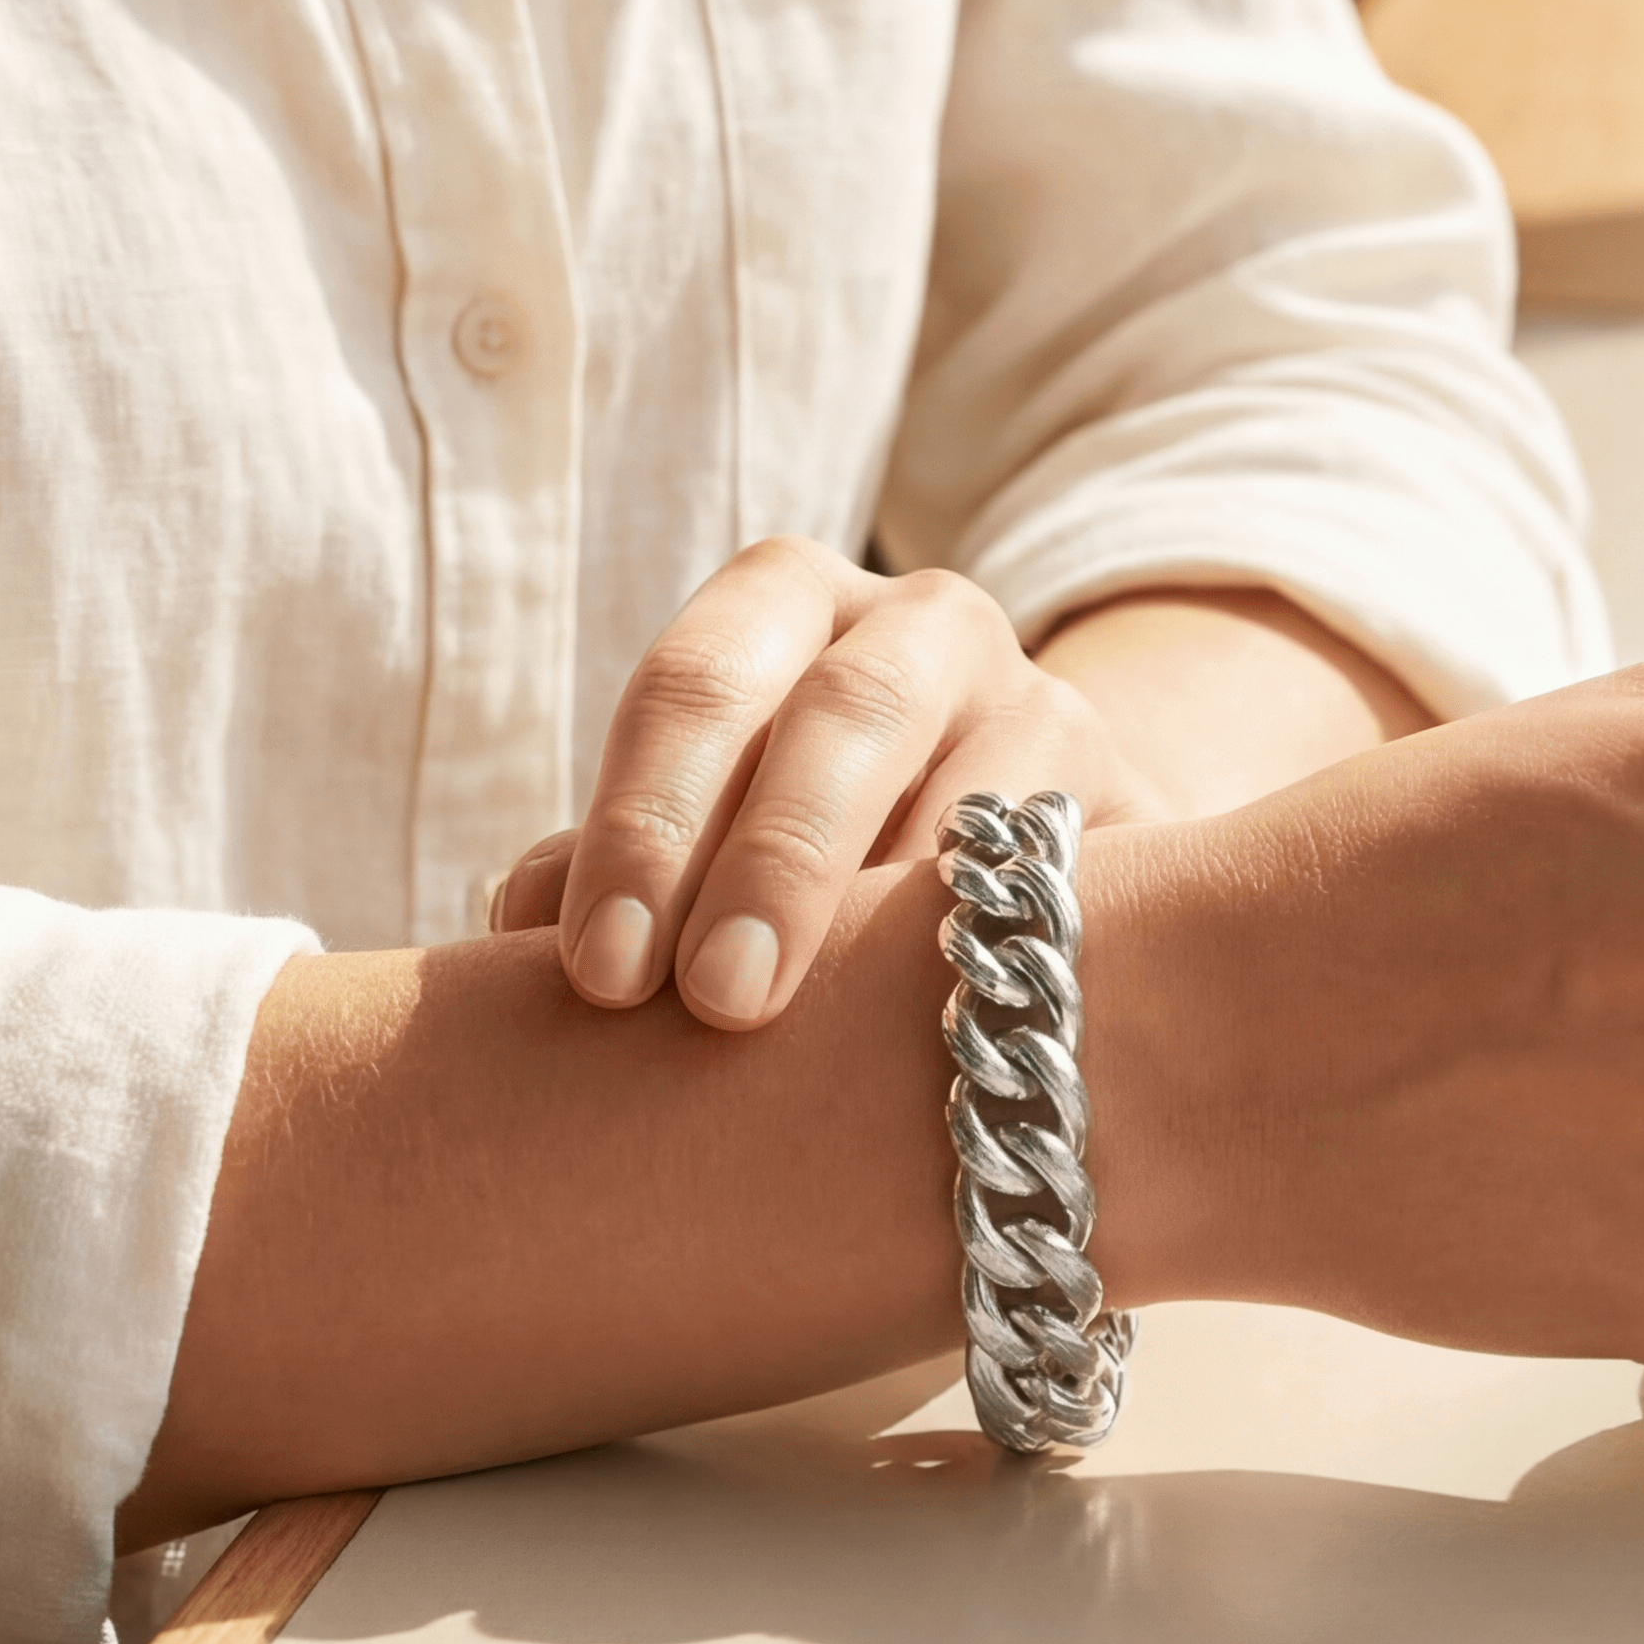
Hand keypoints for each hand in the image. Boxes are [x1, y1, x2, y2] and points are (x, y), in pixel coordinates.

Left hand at [495, 537, 1168, 1031]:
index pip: (698, 682)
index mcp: (782, 602)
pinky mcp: (1132, 798)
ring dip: (899, 914)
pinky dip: (1003, 950)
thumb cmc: (806, 846)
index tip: (599, 973)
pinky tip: (952, 1041)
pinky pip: (1069, 874)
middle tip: (715, 1004)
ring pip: (975, 790)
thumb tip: (511, 917)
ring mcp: (1041, 698)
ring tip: (832, 1035)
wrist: (1016, 862)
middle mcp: (920, 621)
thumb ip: (620, 866)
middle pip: (844, 713)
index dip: (643, 821)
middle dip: (773, 859)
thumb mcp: (710, 826)